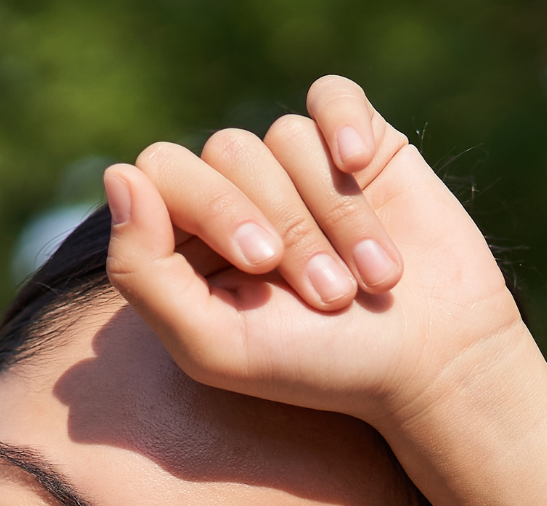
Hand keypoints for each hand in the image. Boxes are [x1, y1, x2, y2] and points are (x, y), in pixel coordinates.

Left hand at [101, 76, 530, 431]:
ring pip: (285, 138)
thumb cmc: (316, 367)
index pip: (162, 175)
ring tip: (371, 279)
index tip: (261, 265)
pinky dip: (344, 125)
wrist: (429, 361)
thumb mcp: (212, 344)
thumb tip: (117, 175)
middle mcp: (235, 195)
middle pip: (225, 152)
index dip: (212, 208)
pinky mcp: (358, 143)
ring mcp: (295, 167)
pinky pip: (330, 97)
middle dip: (282, 221)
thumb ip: (143, 272)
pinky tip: (362, 165)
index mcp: (186, 241)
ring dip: (333, 213)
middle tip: (327, 294)